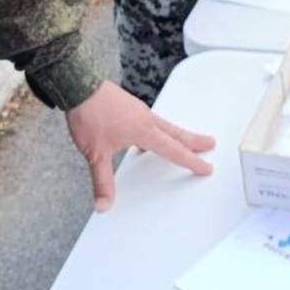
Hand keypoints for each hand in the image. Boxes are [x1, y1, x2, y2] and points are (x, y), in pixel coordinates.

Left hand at [64, 81, 215, 210]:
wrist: (78, 85)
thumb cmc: (88, 114)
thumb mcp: (95, 154)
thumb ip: (102, 182)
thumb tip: (104, 205)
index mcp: (143, 131)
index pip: (173, 150)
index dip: (191, 161)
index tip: (206, 166)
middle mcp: (145, 119)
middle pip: (176, 133)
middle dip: (195, 141)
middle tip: (211, 144)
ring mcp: (137, 110)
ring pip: (165, 125)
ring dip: (178, 134)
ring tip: (187, 140)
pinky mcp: (129, 106)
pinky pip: (152, 120)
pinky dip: (159, 129)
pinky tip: (149, 135)